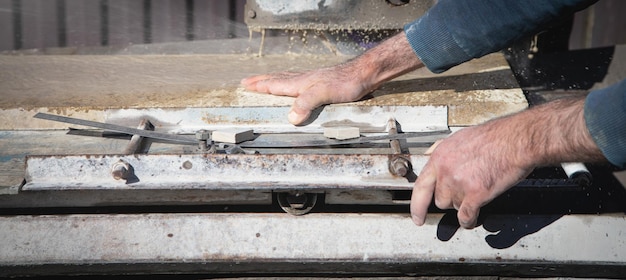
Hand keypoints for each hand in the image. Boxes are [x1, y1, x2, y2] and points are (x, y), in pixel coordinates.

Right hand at [241, 32, 423, 124]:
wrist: (363, 74)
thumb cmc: (345, 83)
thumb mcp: (323, 94)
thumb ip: (306, 104)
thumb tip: (290, 117)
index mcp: (300, 83)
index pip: (274, 84)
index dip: (259, 85)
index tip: (245, 84)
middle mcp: (303, 80)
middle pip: (277, 79)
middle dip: (261, 81)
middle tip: (247, 81)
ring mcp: (312, 80)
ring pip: (286, 79)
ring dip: (272, 81)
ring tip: (264, 81)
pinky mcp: (321, 83)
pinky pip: (297, 82)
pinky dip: (288, 83)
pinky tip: (294, 86)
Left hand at [410, 97, 603, 228]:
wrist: (516, 140)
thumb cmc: (494, 137)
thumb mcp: (458, 138)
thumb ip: (442, 152)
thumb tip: (430, 158)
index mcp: (440, 156)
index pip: (420, 186)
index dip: (417, 205)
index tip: (417, 216)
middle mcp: (446, 170)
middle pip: (439, 199)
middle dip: (450, 198)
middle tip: (464, 191)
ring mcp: (459, 183)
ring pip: (453, 206)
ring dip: (463, 204)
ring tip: (476, 192)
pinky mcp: (475, 194)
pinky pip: (466, 216)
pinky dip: (469, 220)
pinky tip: (473, 219)